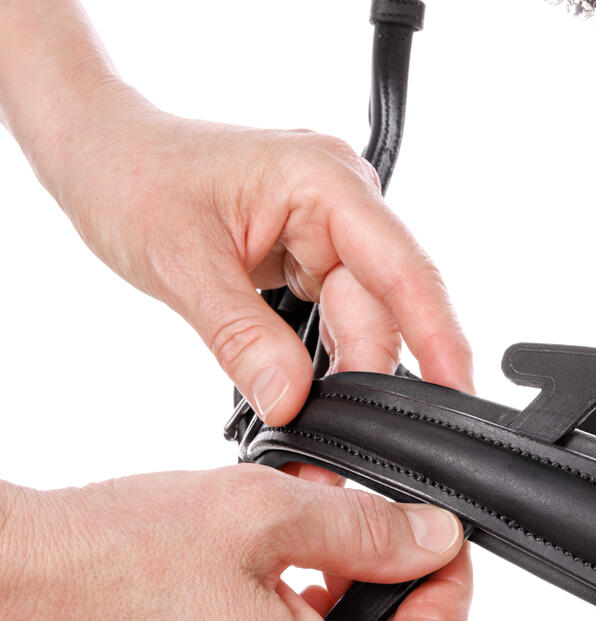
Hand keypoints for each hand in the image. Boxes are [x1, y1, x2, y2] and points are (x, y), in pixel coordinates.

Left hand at [19, 80, 473, 424]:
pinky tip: (304, 394)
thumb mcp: (183, 261)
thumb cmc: (132, 176)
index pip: (403, 269)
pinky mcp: (307, 262)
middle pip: (380, 310)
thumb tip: (292, 399)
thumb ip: (242, 336)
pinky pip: (330, 323)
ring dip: (339, 380)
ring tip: (312, 431)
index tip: (457, 392)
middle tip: (333, 450)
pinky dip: (318, 365)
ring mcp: (326, 236)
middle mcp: (339, 208)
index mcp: (325, 183)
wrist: (101, 156)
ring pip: (358, 324)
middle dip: (362, 381)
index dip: (439, 336)